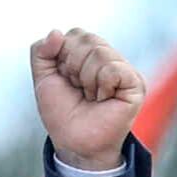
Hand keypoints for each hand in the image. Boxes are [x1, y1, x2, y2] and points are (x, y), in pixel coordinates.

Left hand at [29, 28, 144, 172]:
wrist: (74, 143)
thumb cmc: (63, 114)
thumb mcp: (43, 79)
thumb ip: (41, 51)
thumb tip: (56, 32)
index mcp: (90, 54)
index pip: (76, 34)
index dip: (63, 57)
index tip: (66, 80)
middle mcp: (109, 58)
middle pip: (87, 39)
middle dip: (73, 67)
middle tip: (79, 90)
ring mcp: (123, 70)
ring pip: (99, 52)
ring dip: (86, 80)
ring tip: (92, 97)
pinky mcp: (135, 83)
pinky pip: (113, 69)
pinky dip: (101, 85)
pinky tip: (104, 100)